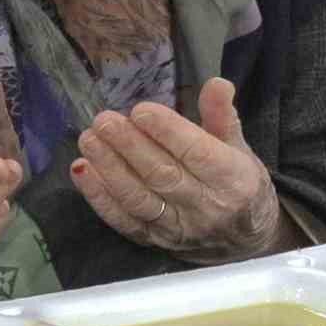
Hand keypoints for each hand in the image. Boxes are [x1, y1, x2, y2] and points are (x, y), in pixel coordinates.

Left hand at [71, 78, 292, 265]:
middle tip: (104, 120)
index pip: (197, 153)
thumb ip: (222, 115)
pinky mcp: (154, 241)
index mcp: (232, 180)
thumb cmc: (238, 184)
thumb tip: (217, 83)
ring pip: (139, 199)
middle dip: (129, 146)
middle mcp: (205, 208)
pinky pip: (123, 221)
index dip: (168, 131)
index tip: (141, 110)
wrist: (244, 242)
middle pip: (163, 176)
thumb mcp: (238, 147)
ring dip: (109, 168)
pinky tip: (81, 170)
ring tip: (89, 139)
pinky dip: (99, 197)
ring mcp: (177, 229)